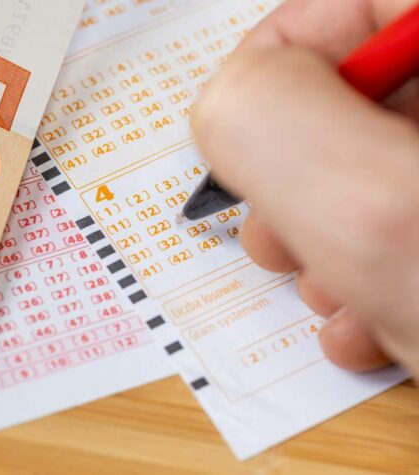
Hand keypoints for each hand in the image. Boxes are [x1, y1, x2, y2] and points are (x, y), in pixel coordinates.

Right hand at [192, 0, 418, 375]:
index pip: (345, 3)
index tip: (239, 126)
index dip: (277, 53)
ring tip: (333, 291)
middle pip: (350, 95)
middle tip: (284, 226)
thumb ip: (262, 119)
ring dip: (322, 245)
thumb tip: (226, 104)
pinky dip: (366, 281)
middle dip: (291, 178)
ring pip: (365, 173)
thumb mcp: (365, 204)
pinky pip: (396, 227)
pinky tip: (369, 324)